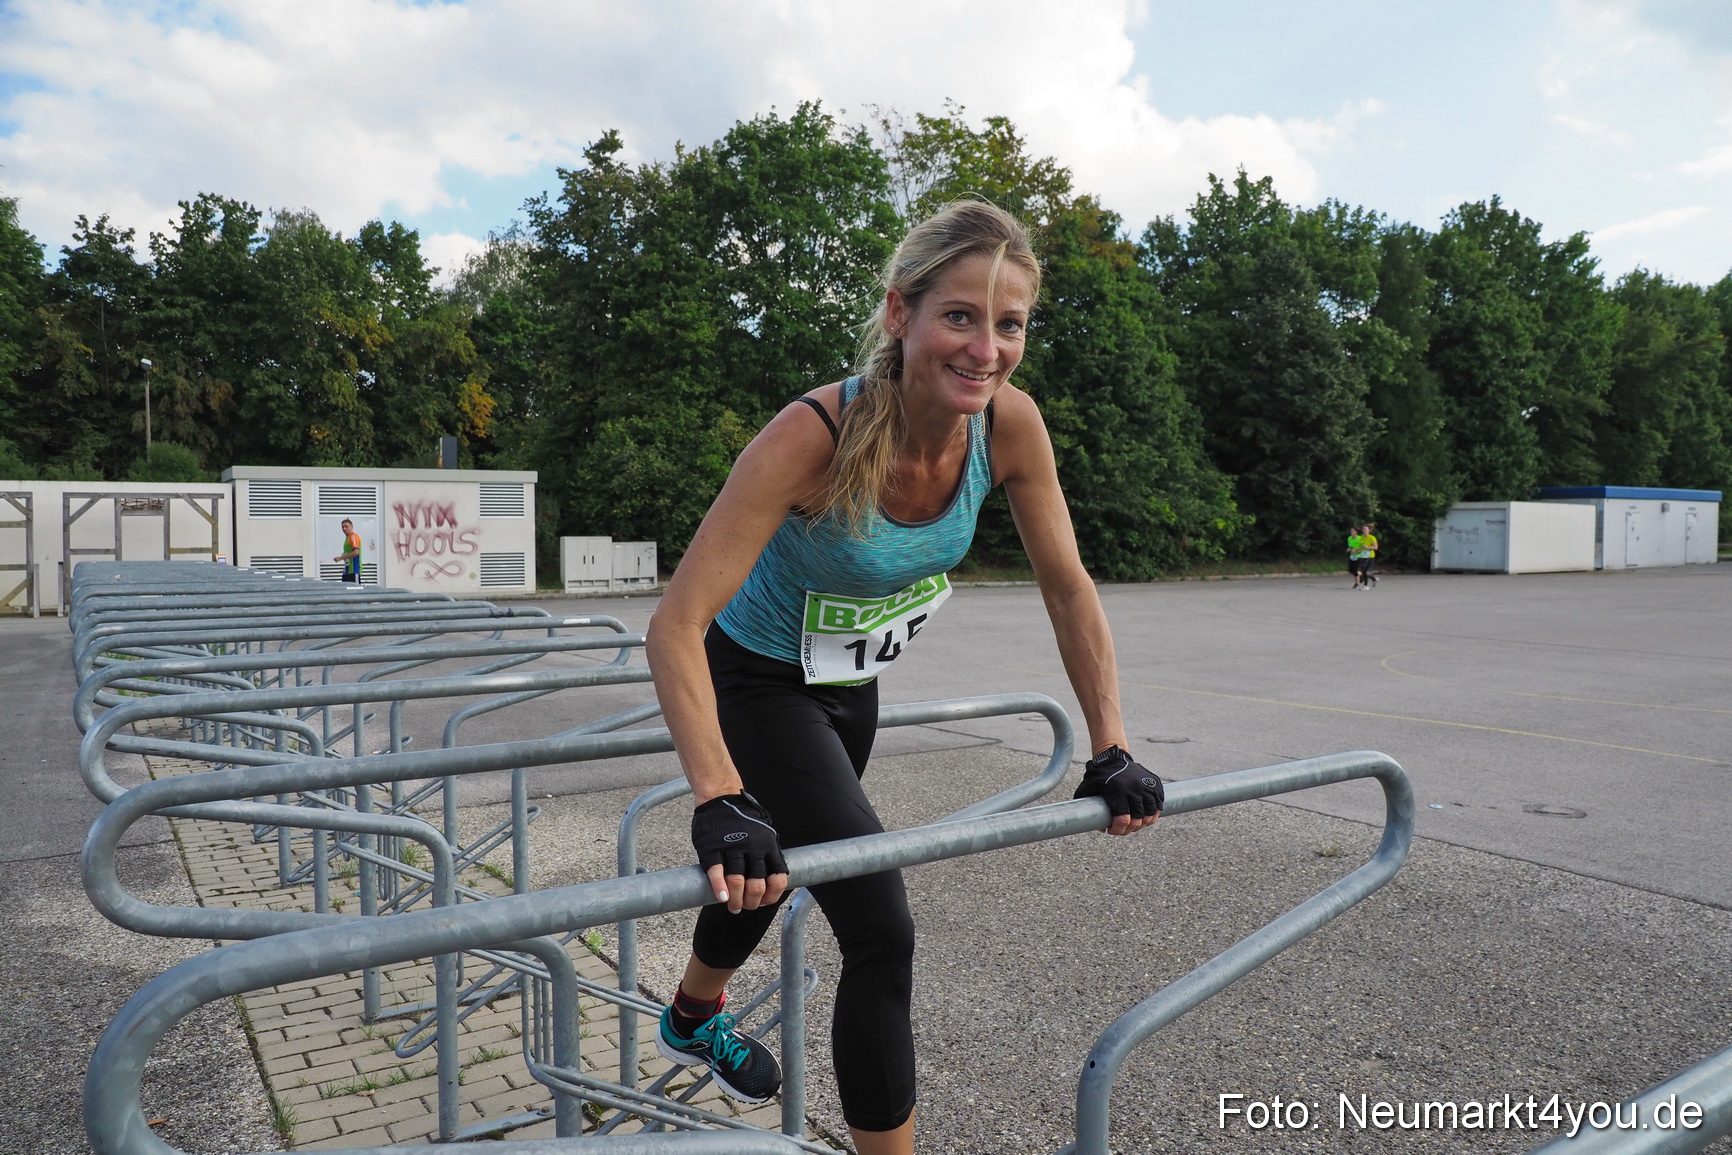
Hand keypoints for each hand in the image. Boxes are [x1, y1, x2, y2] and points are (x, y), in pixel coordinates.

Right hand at [691, 792, 788, 912]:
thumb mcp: (764, 834)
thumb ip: (767, 855)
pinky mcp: (713, 848)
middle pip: (757, 885)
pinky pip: (717, 872)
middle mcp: (753, 848)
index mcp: (768, 846)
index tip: (763, 902)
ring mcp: (732, 847)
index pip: (777, 879)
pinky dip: (720, 888)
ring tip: (733, 906)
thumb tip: (771, 883)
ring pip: (738, 881)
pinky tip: (722, 898)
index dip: (771, 896)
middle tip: (744, 906)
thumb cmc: (742, 820)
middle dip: (752, 902)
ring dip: (736, 900)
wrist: (720, 797)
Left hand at [1074, 745, 1162, 834]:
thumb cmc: (1100, 776)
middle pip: (1138, 819)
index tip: (1113, 831)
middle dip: (1129, 829)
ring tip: (1135, 824)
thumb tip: (1078, 820)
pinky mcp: (1155, 784)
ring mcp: (1146, 786)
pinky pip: (1159, 805)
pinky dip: (1154, 814)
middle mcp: (1133, 788)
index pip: (1122, 819)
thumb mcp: (1088, 786)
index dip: (1118, 830)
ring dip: (1143, 823)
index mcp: (1117, 791)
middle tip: (1123, 829)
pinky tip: (1145, 816)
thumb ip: (1081, 801)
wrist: (1116, 758)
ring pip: (1150, 814)